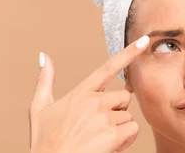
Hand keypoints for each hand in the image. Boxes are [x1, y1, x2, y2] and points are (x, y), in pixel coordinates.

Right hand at [29, 35, 150, 152]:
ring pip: (128, 116)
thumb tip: (44, 57)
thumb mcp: (39, 107)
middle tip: (100, 125)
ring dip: (119, 128)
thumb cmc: (45, 141)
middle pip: (124, 97)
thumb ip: (45, 80)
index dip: (128, 53)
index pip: (108, 67)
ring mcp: (103, 117)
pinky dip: (125, 140)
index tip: (145, 41)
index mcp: (80, 93)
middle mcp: (93, 102)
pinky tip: (109, 146)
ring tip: (100, 138)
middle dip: (117, 110)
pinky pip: (132, 130)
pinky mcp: (112, 134)